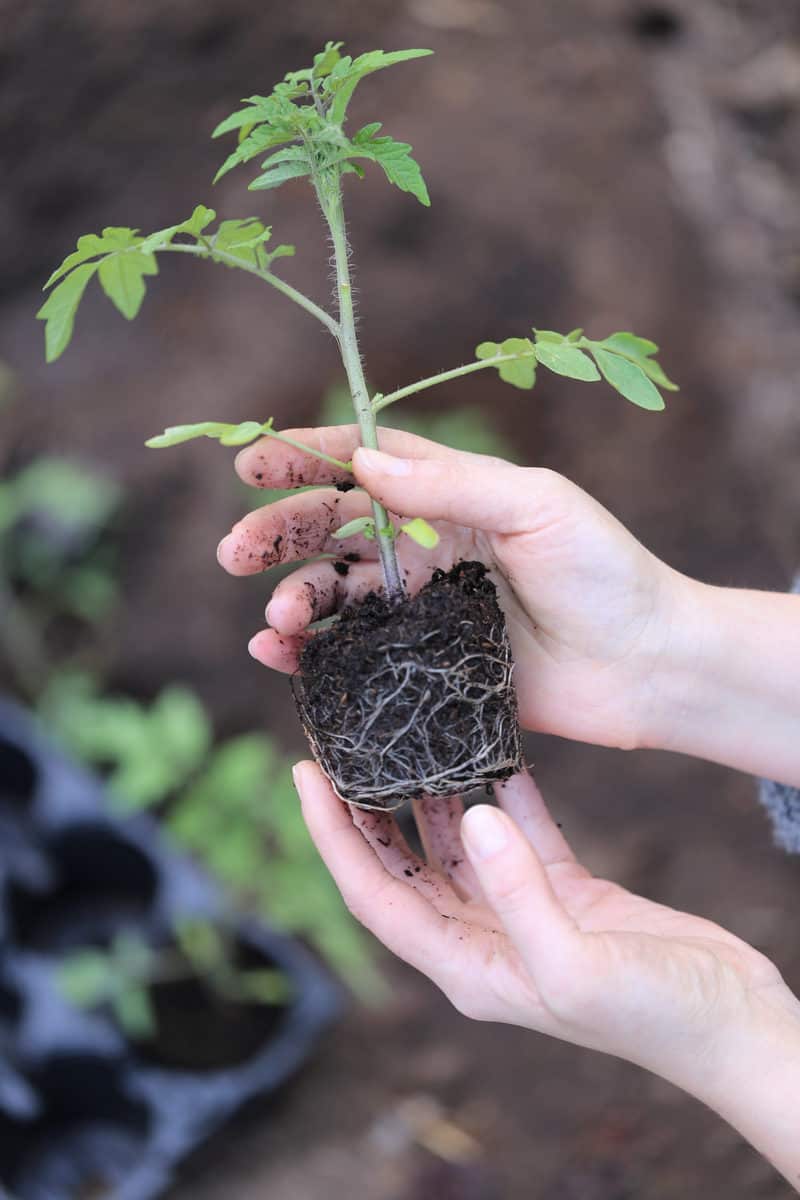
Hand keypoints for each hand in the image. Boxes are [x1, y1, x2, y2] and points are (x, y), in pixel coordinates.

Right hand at [218, 427, 684, 750]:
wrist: (646, 667)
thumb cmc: (605, 572)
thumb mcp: (535, 506)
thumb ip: (451, 484)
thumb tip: (364, 462)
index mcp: (452, 496)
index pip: (365, 464)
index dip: (304, 459)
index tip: (250, 464)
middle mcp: (428, 547)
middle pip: (333, 529)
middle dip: (278, 533)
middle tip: (234, 552)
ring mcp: (423, 609)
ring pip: (335, 594)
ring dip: (293, 599)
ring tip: (275, 617)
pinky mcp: (425, 666)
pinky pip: (353, 655)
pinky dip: (309, 654)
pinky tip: (276, 654)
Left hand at [293, 761, 799, 1183]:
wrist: (735, 1025)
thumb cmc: (658, 1017)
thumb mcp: (577, 965)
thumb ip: (519, 891)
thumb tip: (470, 813)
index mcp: (466, 969)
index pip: (374, 894)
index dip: (332, 837)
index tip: (303, 776)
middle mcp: (481, 940)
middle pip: (402, 864)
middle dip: (364, 809)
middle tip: (339, 744)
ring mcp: (523, 912)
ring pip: (456, 842)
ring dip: (429, 793)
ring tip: (401, 733)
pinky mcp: (567, 891)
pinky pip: (517, 831)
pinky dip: (502, 791)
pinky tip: (489, 747)